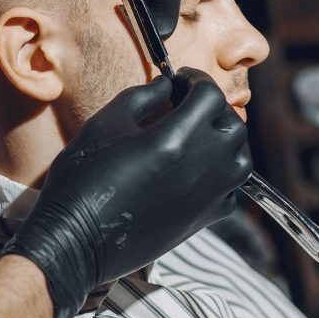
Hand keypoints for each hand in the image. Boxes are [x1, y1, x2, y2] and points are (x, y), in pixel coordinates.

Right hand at [0, 68, 249, 317]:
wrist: (78, 238)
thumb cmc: (83, 178)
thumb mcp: (104, 125)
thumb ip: (141, 98)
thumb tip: (166, 85)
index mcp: (176, 138)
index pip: (210, 95)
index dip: (196, 80)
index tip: (179, 79)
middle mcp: (203, 166)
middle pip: (233, 124)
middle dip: (212, 107)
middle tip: (185, 103)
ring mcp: (208, 196)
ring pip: (240, 158)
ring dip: (223, 139)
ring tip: (195, 134)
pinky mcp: (205, 219)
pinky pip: (232, 189)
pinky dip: (221, 172)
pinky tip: (194, 168)